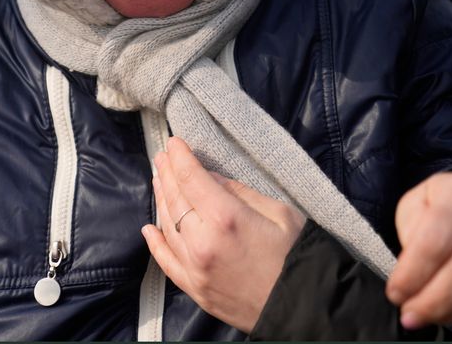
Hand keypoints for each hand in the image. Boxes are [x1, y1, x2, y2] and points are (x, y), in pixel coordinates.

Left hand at [141, 136, 305, 332]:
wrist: (303, 308)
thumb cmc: (298, 256)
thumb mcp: (278, 212)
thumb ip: (239, 193)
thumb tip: (211, 179)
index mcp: (226, 218)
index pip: (192, 178)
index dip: (180, 157)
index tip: (173, 143)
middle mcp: (202, 242)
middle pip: (175, 200)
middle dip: (167, 174)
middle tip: (162, 156)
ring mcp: (195, 269)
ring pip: (167, 227)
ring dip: (161, 200)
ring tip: (159, 181)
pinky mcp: (195, 290)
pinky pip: (167, 262)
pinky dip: (156, 243)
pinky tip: (149, 227)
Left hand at [386, 172, 451, 329]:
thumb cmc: (449, 210)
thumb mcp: (419, 205)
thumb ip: (410, 236)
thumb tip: (410, 280)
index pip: (435, 243)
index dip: (411, 276)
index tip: (396, 293)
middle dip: (431, 304)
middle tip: (410, 315)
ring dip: (450, 314)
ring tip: (430, 313)